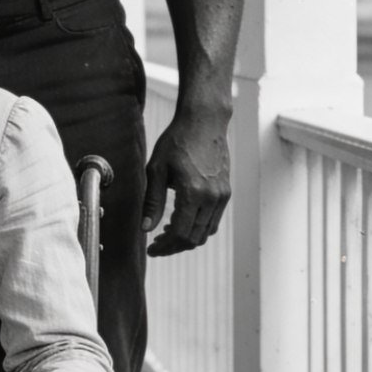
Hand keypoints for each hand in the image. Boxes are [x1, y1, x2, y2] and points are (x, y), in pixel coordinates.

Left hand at [142, 109, 230, 256]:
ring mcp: (222, 196)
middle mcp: (212, 197)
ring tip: (166, 234)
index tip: (151, 249)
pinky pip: (213, 221)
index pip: (180, 233)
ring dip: (186, 239)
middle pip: (194, 238)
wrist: (204, 122)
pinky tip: (181, 221)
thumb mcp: (156, 169)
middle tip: (156, 245)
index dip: (164, 246)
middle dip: (174, 247)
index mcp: (193, 192)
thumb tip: (145, 229)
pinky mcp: (226, 192)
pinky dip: (198, 228)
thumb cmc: (176, 141)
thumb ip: (152, 201)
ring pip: (206, 232)